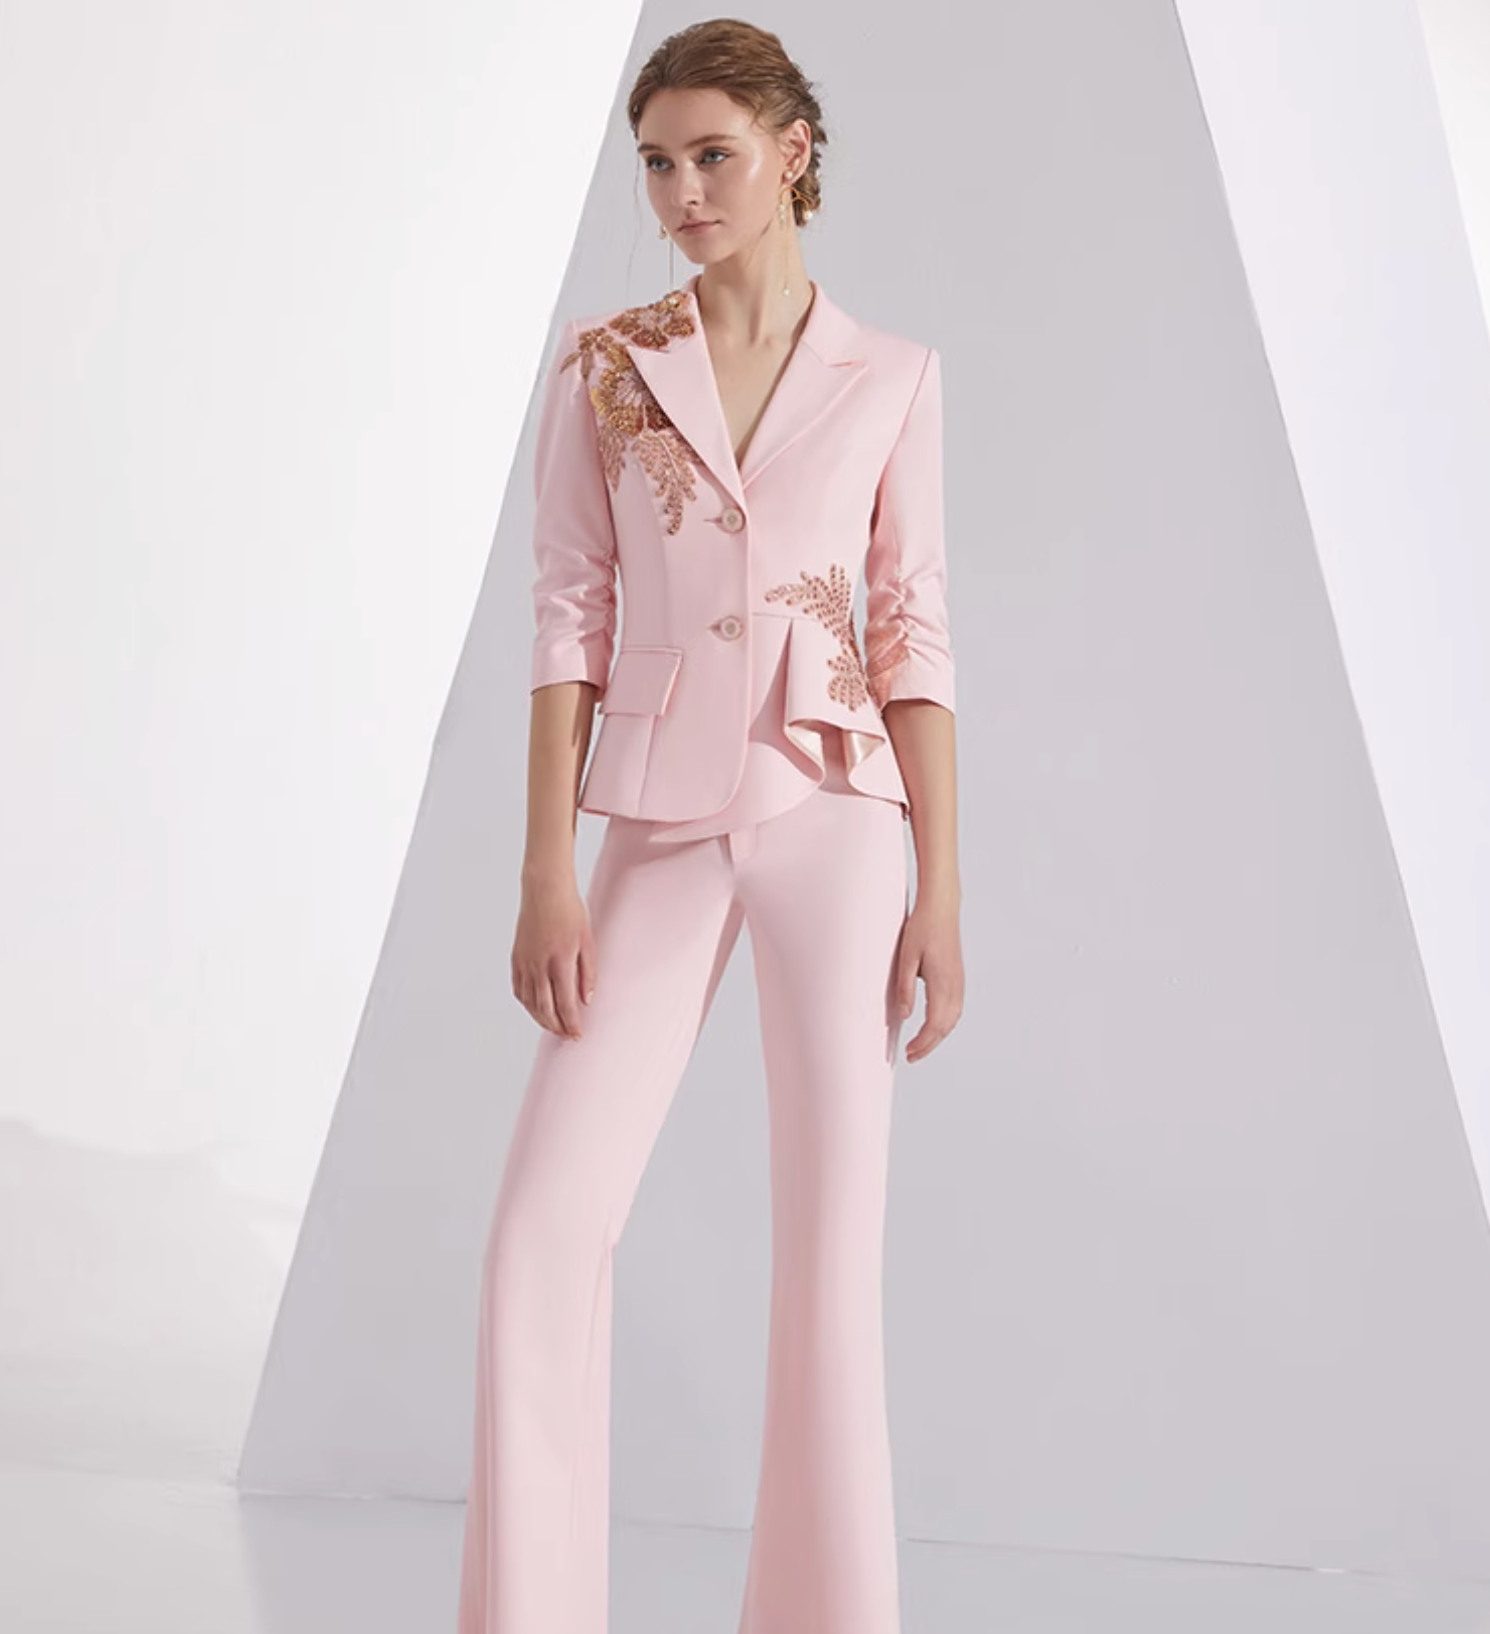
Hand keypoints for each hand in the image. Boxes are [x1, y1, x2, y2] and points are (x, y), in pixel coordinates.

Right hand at [511, 873, 597, 1040]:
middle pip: (545, 1009)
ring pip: (530, 1002)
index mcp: (560, 962)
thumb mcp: (587, 941)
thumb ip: (588, 973)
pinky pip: (519, 990)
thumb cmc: (569, 911)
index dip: (571, 1023)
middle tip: (567, 1036)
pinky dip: (527, 1004)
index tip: (578, 1034)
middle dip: (557, 1027)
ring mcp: (524, 963)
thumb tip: (586, 1000)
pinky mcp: (516, 958)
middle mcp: (539, 966)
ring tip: (554, 1027)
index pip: (565, 1004)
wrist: (544, 890)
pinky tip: (536, 1009)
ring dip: (542, 1019)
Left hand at [892, 890, 963, 1061]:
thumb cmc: (922, 928)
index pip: (935, 1024)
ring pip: (953, 1019)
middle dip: (929, 1045)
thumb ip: (905, 988)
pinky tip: (935, 1024)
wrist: (942, 907)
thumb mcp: (907, 957)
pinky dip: (945, 1023)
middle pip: (945, 1027)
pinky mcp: (958, 976)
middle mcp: (954, 985)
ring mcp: (959, 981)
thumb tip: (905, 1016)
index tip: (909, 1052)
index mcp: (942, 982)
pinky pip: (955, 1008)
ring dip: (938, 1035)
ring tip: (921, 1045)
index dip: (923, 1043)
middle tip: (912, 1056)